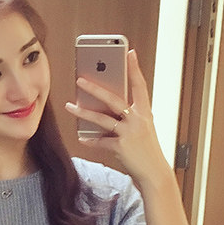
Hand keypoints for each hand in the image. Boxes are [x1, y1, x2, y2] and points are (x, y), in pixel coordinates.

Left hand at [64, 49, 171, 189]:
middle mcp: (138, 120)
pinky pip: (101, 141)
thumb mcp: (141, 129)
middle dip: (95, 88)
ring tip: (69, 106)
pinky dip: (90, 140)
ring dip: (84, 112)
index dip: (135, 69)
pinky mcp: (121, 147)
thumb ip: (126, 117)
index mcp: (145, 113)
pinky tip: (81, 138)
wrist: (154, 172)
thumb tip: (104, 108)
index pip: (140, 86)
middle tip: (80, 80)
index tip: (129, 52)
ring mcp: (129, 133)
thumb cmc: (146, 150)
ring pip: (102, 119)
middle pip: (114, 99)